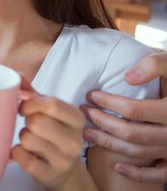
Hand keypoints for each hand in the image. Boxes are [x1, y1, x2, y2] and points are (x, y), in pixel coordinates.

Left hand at [13, 88, 85, 188]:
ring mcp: (64, 159)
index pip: (52, 104)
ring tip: (30, 140)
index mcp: (77, 118)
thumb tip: (16, 75)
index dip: (31, 103)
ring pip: (27, 139)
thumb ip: (32, 92)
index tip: (24, 107)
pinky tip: (24, 152)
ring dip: (22, 137)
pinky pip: (22, 158)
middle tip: (30, 126)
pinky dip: (16, 152)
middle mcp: (75, 140)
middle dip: (26, 122)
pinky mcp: (50, 174)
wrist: (62, 168)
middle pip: (37, 122)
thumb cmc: (52, 132)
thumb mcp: (48, 111)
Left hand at [82, 52, 166, 182]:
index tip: (91, 95)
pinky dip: (136, 173)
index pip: (134, 110)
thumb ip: (155, 66)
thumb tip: (128, 77)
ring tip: (87, 132)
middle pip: (131, 133)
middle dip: (103, 122)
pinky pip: (158, 174)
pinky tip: (117, 166)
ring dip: (109, 144)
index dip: (109, 102)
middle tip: (84, 111)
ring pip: (138, 152)